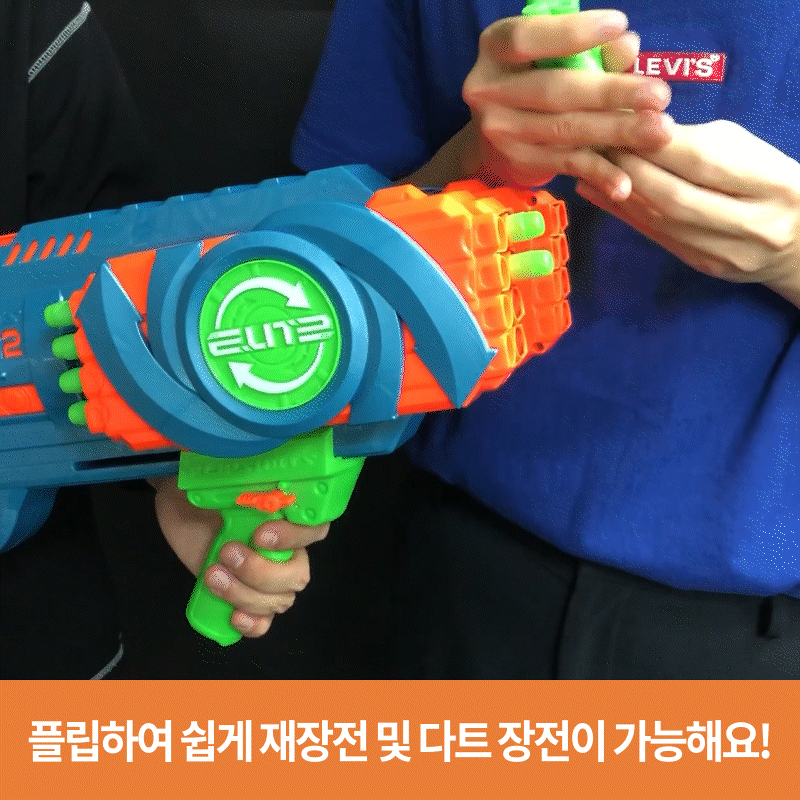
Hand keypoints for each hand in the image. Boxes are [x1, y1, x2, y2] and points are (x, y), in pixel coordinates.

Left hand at [151, 475, 329, 637]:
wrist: (181, 508)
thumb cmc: (209, 489)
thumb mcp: (226, 483)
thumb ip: (246, 487)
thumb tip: (254, 491)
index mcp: (288, 519)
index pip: (314, 530)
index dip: (294, 538)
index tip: (259, 535)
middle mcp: (284, 550)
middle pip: (297, 576)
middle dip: (261, 572)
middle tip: (227, 553)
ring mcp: (264, 578)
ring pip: (278, 601)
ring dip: (245, 594)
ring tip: (212, 574)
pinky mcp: (243, 598)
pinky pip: (263, 623)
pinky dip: (252, 624)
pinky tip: (234, 616)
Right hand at [460, 8, 674, 197]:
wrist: (494, 132)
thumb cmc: (533, 77)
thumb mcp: (552, 55)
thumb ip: (590, 50)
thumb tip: (627, 45)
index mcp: (495, 49)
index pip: (527, 38)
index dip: (571, 33)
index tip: (620, 25)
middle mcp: (488, 91)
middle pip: (554, 91)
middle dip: (611, 93)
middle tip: (660, 95)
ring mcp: (502, 131)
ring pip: (565, 131)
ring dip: (616, 132)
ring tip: (659, 130)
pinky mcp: (520, 162)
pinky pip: (566, 165)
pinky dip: (599, 174)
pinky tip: (626, 182)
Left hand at [574, 120, 799, 304]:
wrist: (798, 242)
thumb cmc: (769, 183)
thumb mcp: (751, 151)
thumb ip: (702, 143)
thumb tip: (641, 133)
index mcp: (773, 183)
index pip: (704, 161)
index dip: (656, 144)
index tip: (623, 124)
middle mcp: (752, 224)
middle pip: (675, 196)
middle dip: (630, 169)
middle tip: (597, 147)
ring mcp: (726, 252)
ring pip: (661, 221)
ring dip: (619, 193)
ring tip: (589, 170)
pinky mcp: (703, 266)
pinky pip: (657, 237)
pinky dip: (625, 214)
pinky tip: (599, 195)